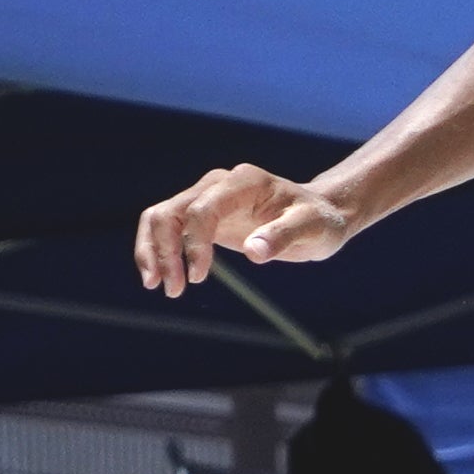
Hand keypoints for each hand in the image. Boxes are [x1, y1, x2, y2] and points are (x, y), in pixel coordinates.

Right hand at [137, 163, 358, 293]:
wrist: (321, 214)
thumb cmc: (319, 221)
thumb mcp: (311, 229)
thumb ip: (282, 236)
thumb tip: (253, 253)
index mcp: (243, 182)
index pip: (202, 209)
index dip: (193, 243)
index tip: (197, 278)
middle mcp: (218, 184)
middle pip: (171, 212)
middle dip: (163, 251)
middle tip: (173, 290)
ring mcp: (207, 198)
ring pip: (161, 218)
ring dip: (152, 251)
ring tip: (158, 286)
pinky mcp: (203, 216)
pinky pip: (169, 229)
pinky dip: (159, 251)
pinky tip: (162, 278)